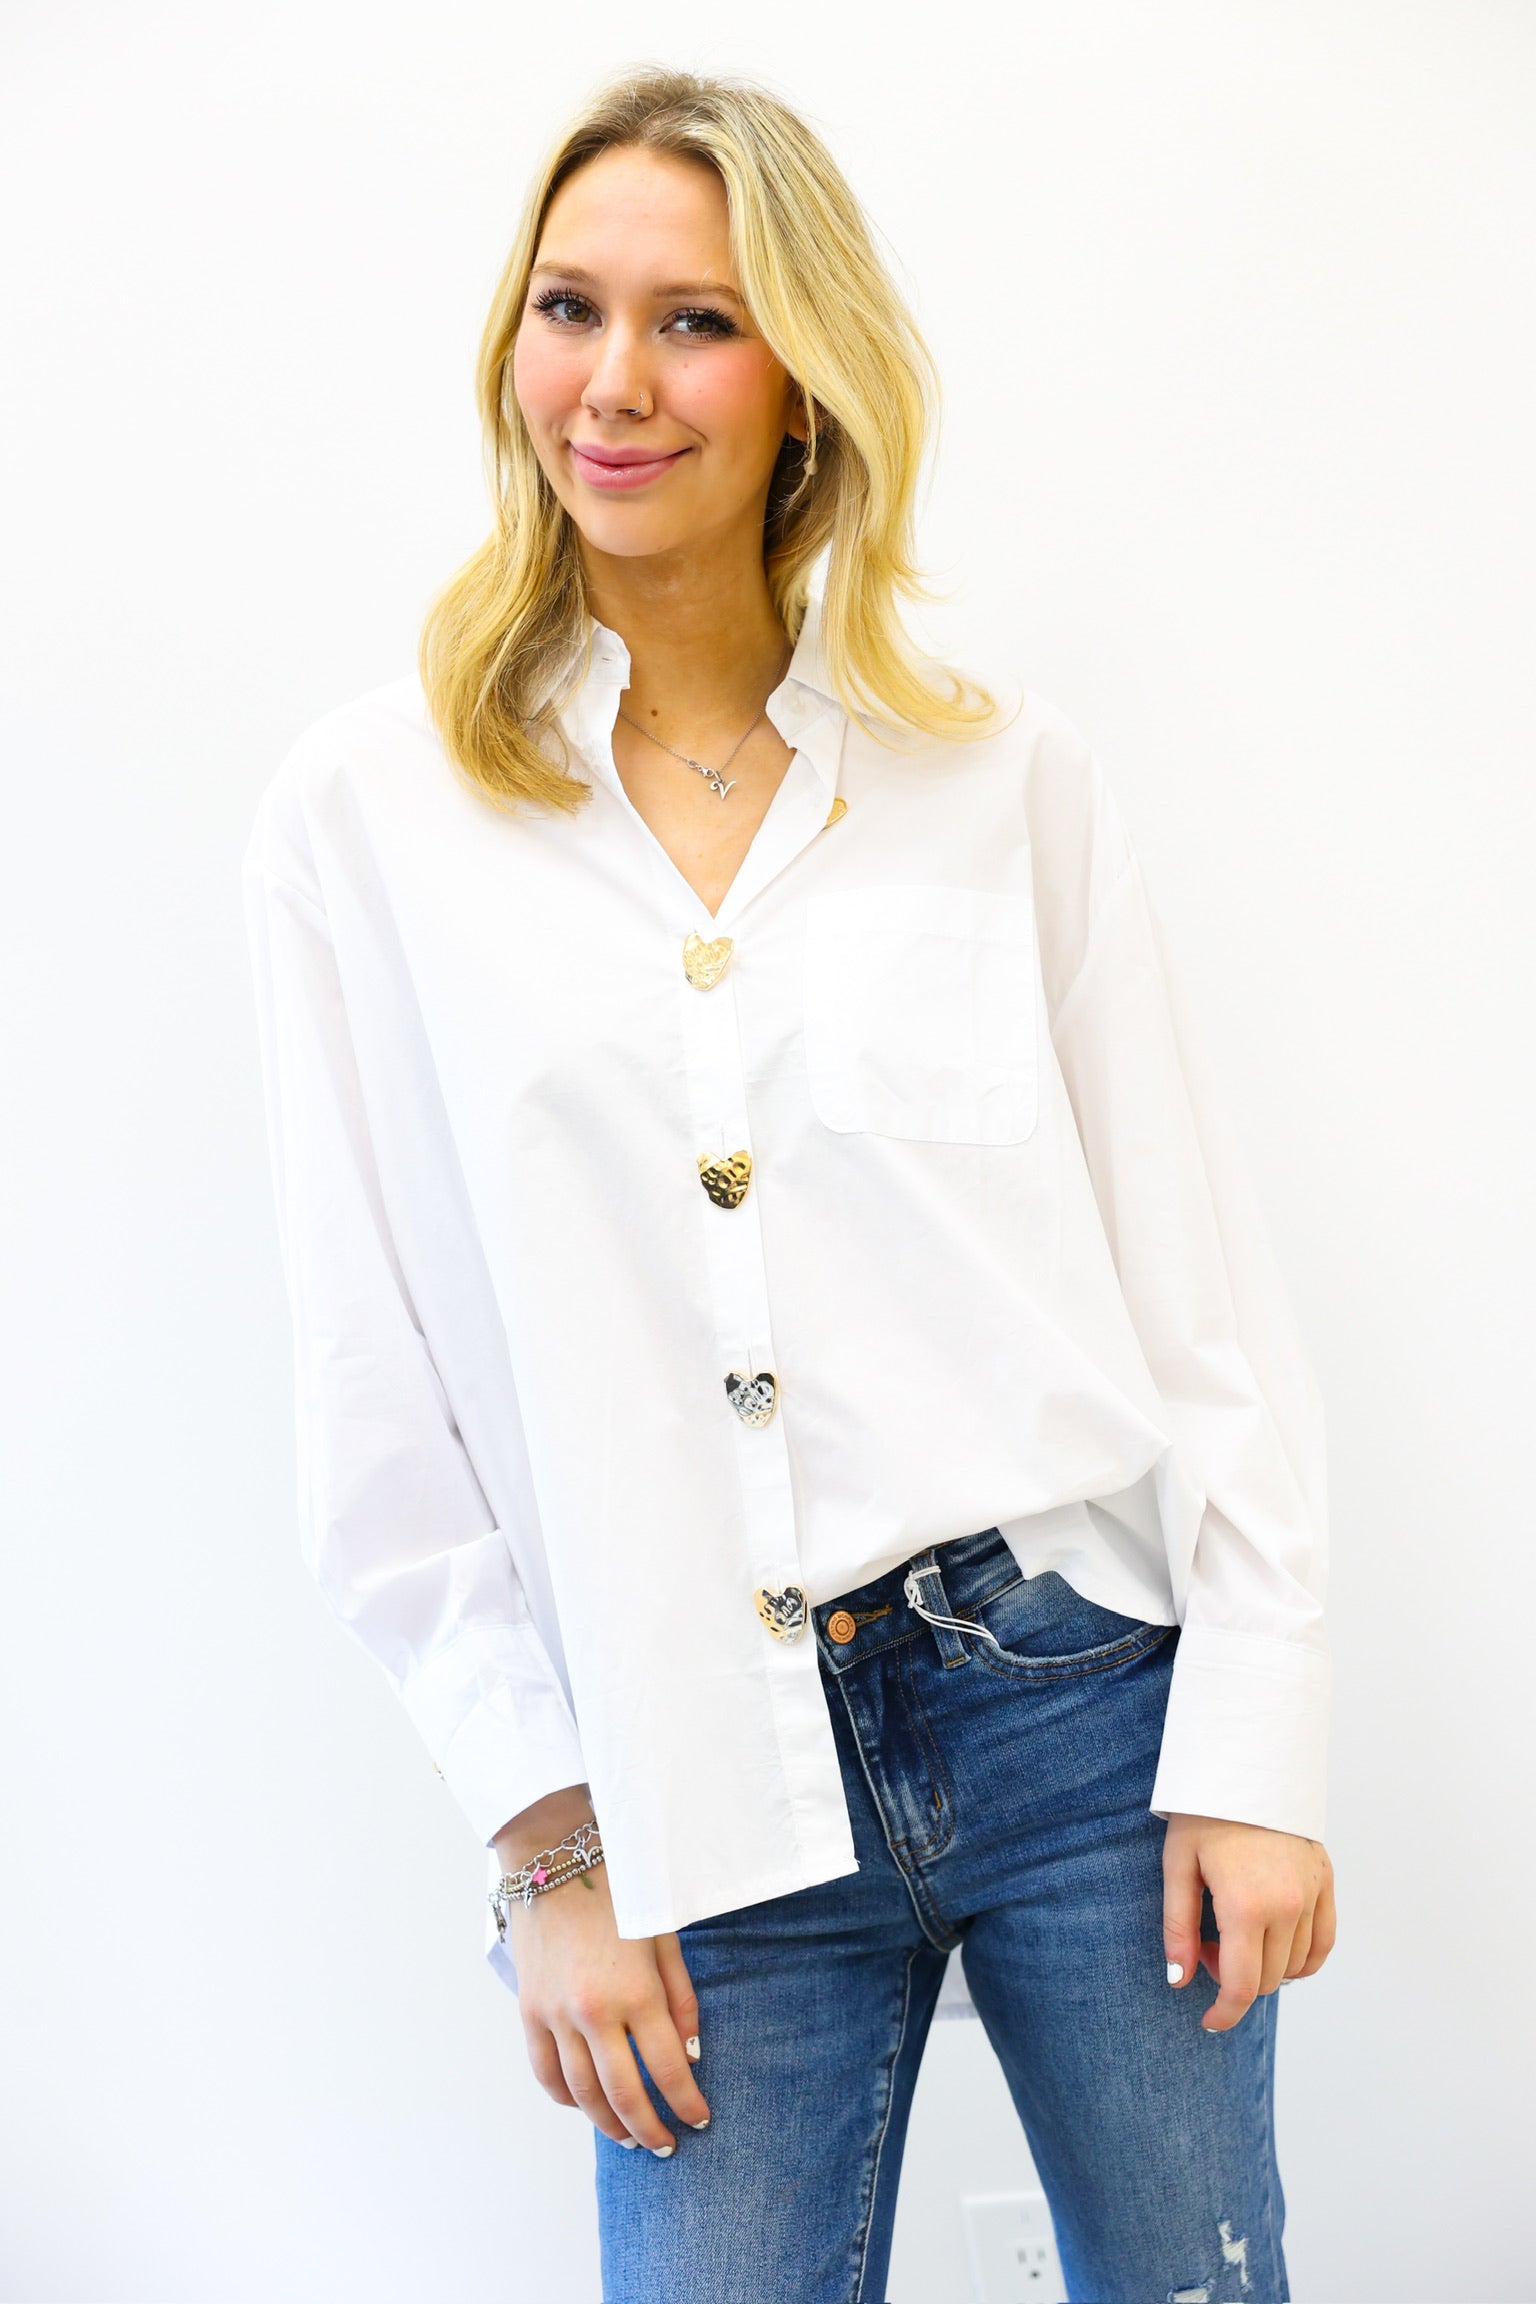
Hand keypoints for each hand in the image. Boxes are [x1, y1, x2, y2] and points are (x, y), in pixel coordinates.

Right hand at [494, 1789, 709, 2153]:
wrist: (555, 1855)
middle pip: (624, 2095)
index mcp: (635, 1991)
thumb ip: (681, 1997)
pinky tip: (586, 2105)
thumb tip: (689, 2052)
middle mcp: (593, 2012)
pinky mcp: (528, 2012)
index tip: (700, 2120)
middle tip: (667, 2146)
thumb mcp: (663, 1934)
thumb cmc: (619, 1887)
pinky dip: (566, 2098)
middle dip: (650, 2128)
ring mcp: (555, 2015)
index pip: (667, 2069)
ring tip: (629, 2137)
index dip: (687, 2103)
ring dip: (608, 2124)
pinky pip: (545, 2072)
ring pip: (581, 2094)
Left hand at [1162, 1812, 1335, 2032]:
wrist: (1246, 1765)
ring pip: (1296, 1966)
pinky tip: (1275, 1945)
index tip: (1209, 2022)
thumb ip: (1178, 1928)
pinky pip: (1323, 1942)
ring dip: (1264, 1966)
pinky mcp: (1325, 1881)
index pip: (1242, 1986)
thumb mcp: (1178, 1867)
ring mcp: (1312, 1894)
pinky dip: (1302, 1958)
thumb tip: (1178, 1981)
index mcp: (1246, 1906)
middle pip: (1267, 1979)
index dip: (1225, 2013)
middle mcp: (1287, 1906)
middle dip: (1234, 1980)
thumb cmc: (1204, 1813)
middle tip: (1207, 1947)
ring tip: (1235, 1932)